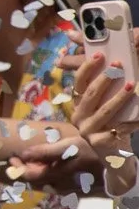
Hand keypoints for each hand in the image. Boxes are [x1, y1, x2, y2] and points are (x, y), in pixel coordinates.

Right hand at [68, 47, 138, 193]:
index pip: (78, 82)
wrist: (112, 153)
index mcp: (77, 104)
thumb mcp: (102, 105)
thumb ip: (104, 89)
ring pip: (104, 110)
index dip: (87, 67)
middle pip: (90, 94)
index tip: (100, 54)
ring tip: (131, 85)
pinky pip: (117, 130)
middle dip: (105, 79)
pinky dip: (131, 122)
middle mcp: (78, 116)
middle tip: (118, 66)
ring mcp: (87, 130)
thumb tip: (114, 64)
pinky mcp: (98, 143)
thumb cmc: (110, 123)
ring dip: (118, 97)